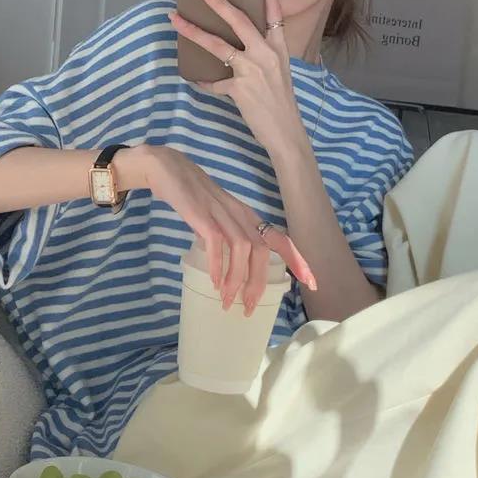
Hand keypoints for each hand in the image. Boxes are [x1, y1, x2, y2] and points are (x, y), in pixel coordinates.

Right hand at [143, 145, 316, 316]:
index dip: (296, 259)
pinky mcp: (201, 215)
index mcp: (247, 215)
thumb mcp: (219, 215)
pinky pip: (216, 243)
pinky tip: (216, 283)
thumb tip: (233, 264)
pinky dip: (218, 266)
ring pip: (242, 249)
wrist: (168, 169)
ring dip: (237, 279)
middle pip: (260, 250)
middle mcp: (239, 214)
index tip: (310, 282)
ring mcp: (221, 213)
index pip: (279, 238)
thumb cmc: (193, 196)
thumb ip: (229, 234)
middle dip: (258, 282)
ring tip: (228, 302)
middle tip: (249, 307)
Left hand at [168, 0, 305, 158]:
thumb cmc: (281, 104)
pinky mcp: (239, 88)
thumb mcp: (278, 73)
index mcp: (279, 48)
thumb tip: (236, 48)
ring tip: (175, 20)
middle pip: (240, 20)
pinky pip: (214, 81)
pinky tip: (196, 79)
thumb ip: (261, 57)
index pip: (274, 12)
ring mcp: (253, 70)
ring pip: (218, 45)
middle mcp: (267, 54)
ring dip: (193, 31)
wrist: (286, 134)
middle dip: (217, 1)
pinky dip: (204, 81)